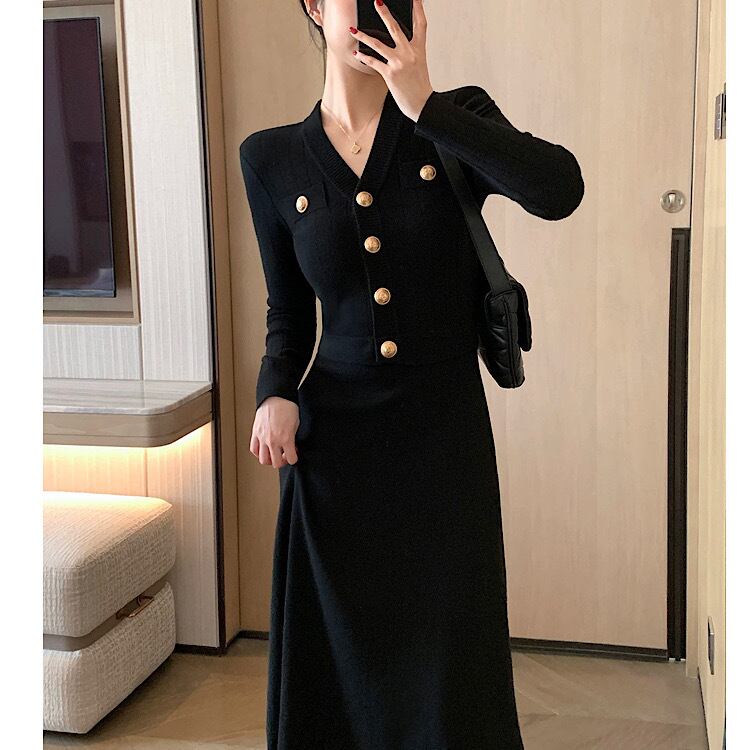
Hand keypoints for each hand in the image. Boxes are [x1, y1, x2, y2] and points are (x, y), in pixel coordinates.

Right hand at [250, 396, 299, 467]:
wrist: (276, 397)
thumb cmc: (287, 407)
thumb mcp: (297, 425)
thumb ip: (293, 438)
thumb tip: (292, 446)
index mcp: (286, 439)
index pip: (291, 459)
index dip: (294, 458)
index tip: (294, 454)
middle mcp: (273, 440)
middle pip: (275, 463)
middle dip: (281, 461)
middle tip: (283, 456)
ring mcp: (262, 438)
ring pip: (263, 460)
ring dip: (269, 459)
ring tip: (273, 454)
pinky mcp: (255, 433)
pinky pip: (254, 449)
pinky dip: (258, 452)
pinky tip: (263, 449)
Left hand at [350, 0, 433, 121]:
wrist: (422, 104)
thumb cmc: (420, 86)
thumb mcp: (420, 64)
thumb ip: (410, 51)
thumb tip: (399, 43)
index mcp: (419, 49)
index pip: (421, 24)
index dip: (418, 8)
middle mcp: (409, 53)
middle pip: (395, 28)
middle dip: (385, 13)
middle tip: (377, 2)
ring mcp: (399, 63)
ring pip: (378, 44)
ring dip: (363, 36)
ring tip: (353, 30)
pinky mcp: (390, 74)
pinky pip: (373, 62)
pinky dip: (363, 58)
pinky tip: (356, 54)